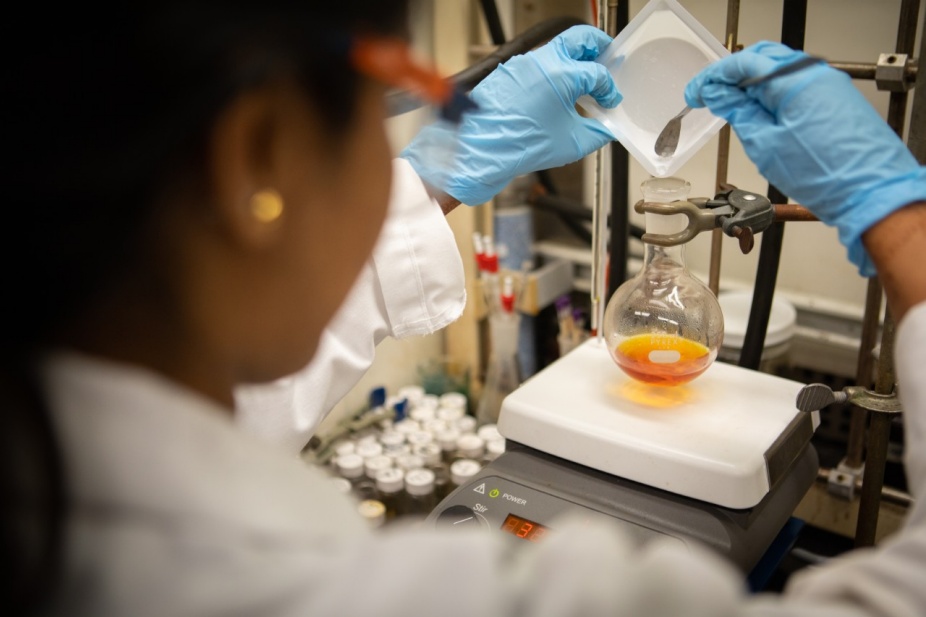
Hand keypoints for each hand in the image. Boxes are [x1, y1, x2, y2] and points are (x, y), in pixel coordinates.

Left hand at [401, 25, 620, 205]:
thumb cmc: (520, 147)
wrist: (481, 153)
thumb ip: (598, 132)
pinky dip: (551, 72)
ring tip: (581, 79)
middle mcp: (541, 61)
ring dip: (572, 60)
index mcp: (562, 74)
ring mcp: (522, 64)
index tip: (609, 100)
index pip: (597, 73)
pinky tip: (555, 91)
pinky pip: (536, 64)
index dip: (608, 88)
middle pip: (579, 38)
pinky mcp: (508, 72)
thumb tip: (605, 128)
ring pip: (555, 49)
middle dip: (597, 47)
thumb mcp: (572, 143)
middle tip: (606, 59)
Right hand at [685, 41, 925, 275]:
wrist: (869, 192)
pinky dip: (771, 94)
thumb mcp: (765, 144)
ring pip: (778, 73)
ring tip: (729, 107)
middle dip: (731, 77)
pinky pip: (795, 85)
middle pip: (762, 61)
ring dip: (751, 86)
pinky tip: (758, 112)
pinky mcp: (834, 99)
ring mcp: (827, 85)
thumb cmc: (826, 175)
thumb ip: (738, 112)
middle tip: (708, 97)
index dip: (713, 78)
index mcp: (794, 80)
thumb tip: (719, 96)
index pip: (743, 64)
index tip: (695, 93)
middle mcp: (814, 75)